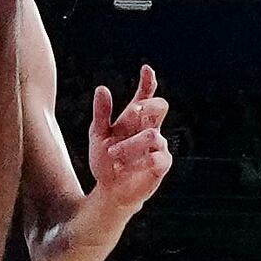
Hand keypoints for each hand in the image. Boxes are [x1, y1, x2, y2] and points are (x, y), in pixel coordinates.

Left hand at [85, 67, 172, 214]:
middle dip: (147, 106)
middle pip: (160, 106)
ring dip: (129, 145)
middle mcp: (150, 128)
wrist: (110, 191)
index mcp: (135, 119)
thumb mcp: (98, 135)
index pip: (146, 96)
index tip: (146, 69)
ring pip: (152, 135)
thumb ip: (101, 113)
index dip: (148, 82)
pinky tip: (122, 168)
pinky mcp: (162, 164)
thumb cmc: (106, 160)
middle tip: (131, 112)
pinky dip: (137, 162)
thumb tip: (102, 88)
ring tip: (112, 155)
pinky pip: (156, 157)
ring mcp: (158, 146)